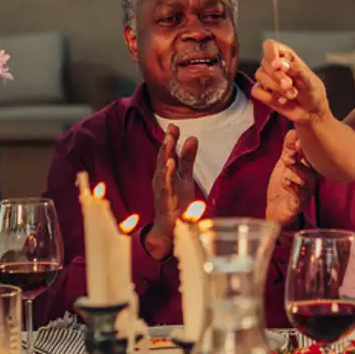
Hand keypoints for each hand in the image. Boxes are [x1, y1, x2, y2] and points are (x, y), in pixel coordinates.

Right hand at [144, 124, 199, 257]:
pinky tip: (170, 165)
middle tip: (171, 131)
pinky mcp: (165, 202)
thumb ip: (188, 158)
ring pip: (161, 171)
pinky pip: (165, 187)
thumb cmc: (176, 201)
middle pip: (163, 159)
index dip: (170, 139)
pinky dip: (167, 175)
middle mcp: (161, 180)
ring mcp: (162, 191)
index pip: (167, 152)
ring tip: (170, 143)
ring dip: (165, 156)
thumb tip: (192, 137)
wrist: (171, 229)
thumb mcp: (185, 177)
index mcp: (166, 173)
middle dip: (166, 144)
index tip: (174, 126)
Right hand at [251, 40, 330, 123]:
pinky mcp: (263, 92)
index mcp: (287, 56)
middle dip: (278, 76)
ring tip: (292, 95)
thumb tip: (279, 64)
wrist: (312, 112)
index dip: (271, 53)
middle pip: (265, 62)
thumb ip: (296, 69)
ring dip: (276, 87)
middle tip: (290, 85)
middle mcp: (274, 65)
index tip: (277, 65)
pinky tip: (282, 101)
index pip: (270, 46)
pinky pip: (257, 91)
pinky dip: (270, 97)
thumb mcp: (310, 80)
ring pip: (260, 76)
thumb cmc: (313, 93)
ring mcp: (267, 79)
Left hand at [265, 131, 315, 226]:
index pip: (312, 155)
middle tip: (295, 147)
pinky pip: (300, 196)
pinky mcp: (298, 204)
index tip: (298, 137)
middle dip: (304, 156)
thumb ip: (288, 148)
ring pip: (307, 180)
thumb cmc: (283, 186)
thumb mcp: (283, 164)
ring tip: (288, 161)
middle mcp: (310, 180)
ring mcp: (306, 193)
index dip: (306, 146)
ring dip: (298, 169)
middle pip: (313, 166)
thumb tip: (293, 130)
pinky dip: (293, 187)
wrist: (276, 210)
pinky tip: (285, 181)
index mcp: (308, 169)